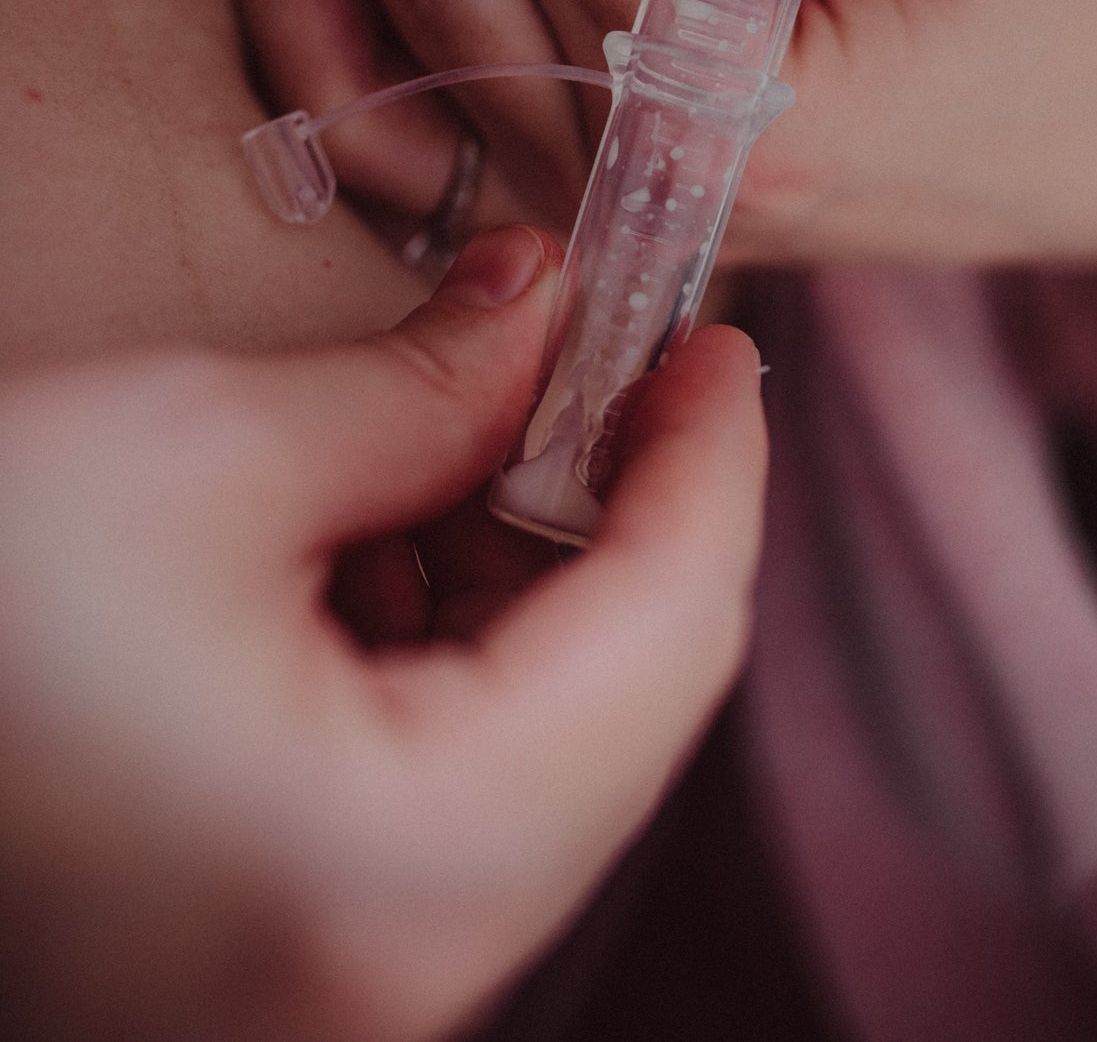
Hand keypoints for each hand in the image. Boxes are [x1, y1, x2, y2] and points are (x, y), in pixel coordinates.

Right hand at [0, 226, 766, 1041]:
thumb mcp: (200, 449)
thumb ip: (426, 386)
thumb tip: (551, 306)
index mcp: (400, 867)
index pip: (669, 642)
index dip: (712, 467)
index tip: (713, 343)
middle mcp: (402, 981)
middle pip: (622, 711)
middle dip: (622, 514)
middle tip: (598, 359)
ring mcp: (343, 998)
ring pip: (541, 756)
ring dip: (532, 575)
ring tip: (469, 427)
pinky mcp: (283, 964)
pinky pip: (443, 799)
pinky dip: (449, 653)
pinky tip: (381, 536)